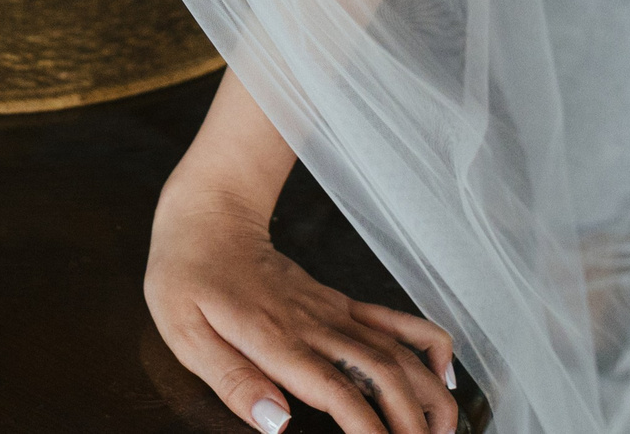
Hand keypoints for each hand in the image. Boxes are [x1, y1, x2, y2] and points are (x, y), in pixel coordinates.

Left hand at [147, 187, 456, 433]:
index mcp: (276, 339)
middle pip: (382, 377)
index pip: (337, 392)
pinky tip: (445, 375)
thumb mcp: (185, 332)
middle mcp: (315, 325)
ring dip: (428, 395)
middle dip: (412, 423)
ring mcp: (333, 312)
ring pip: (398, 354)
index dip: (369, 429)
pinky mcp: (340, 303)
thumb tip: (274, 422)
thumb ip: (231, 380)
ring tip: (444, 430)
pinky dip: (429, 345)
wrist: (207, 218)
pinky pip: (394, 321)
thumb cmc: (187, 277)